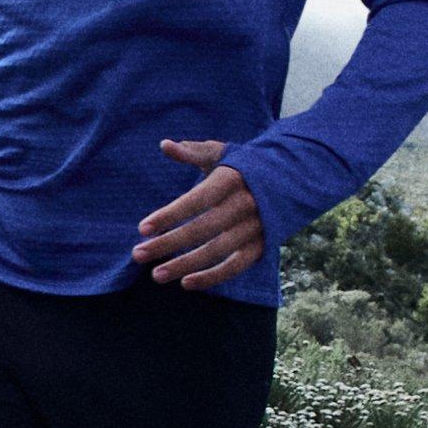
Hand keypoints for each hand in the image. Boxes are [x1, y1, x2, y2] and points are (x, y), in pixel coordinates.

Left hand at [134, 139, 276, 291]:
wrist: (289, 180)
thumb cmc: (242, 166)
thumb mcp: (220, 154)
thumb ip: (191, 152)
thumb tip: (165, 145)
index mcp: (232, 179)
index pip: (197, 200)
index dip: (170, 215)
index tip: (142, 228)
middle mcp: (245, 204)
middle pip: (202, 229)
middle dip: (168, 244)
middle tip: (138, 254)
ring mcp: (255, 228)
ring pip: (216, 251)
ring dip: (185, 265)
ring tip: (156, 275)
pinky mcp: (261, 246)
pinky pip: (235, 266)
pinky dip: (212, 277)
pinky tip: (186, 283)